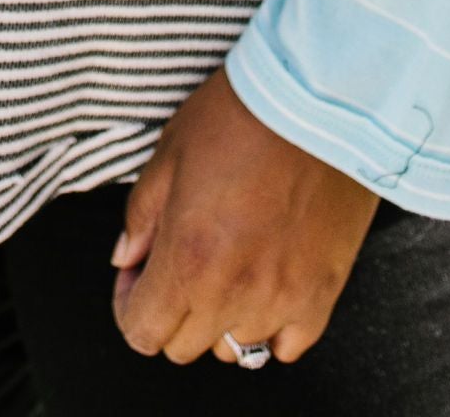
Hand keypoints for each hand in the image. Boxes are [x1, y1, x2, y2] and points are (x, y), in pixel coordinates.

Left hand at [111, 69, 377, 367]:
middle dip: (172, 310)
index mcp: (187, 260)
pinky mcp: (322, 295)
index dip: (131, 303)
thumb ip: (142, 217)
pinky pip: (287, 345)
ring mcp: (281, 301)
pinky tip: (266, 284)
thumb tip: (127, 259)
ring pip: (235, 348)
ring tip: (229, 265)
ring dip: (222, 316)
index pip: (142, 331)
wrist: (319, 101)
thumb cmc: (241, 116)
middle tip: (180, 262)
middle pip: (184, 346)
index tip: (139, 274)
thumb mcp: (170, 153)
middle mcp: (232, 294)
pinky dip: (272, 326)